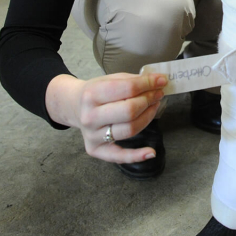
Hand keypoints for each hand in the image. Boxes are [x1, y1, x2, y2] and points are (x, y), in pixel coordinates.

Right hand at [45, 72, 166, 163]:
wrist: (74, 106)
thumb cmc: (96, 91)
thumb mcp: (110, 79)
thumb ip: (133, 80)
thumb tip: (159, 81)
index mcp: (91, 94)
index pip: (127, 89)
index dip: (148, 84)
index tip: (161, 81)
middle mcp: (90, 116)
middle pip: (129, 111)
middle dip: (148, 100)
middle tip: (158, 94)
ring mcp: (92, 135)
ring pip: (129, 129)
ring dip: (148, 117)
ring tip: (154, 106)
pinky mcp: (96, 149)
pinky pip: (119, 156)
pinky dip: (136, 156)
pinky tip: (151, 152)